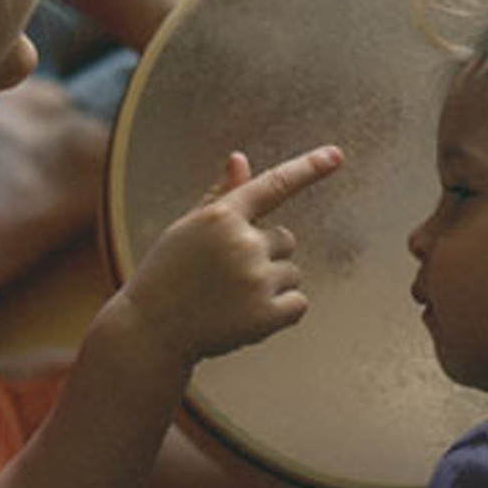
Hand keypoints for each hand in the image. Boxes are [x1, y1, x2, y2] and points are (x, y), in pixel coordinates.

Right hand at [116, 146, 344, 368]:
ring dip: (270, 285)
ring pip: (292, 272)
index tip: (337, 155)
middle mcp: (242, 243)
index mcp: (221, 216)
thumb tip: (241, 158)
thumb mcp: (188, 229)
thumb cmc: (168, 274)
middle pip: (286, 239)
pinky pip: (298, 304)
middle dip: (264, 255)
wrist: (150, 332)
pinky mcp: (265, 315)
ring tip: (230, 298)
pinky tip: (246, 316)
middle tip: (225, 276)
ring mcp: (255, 280)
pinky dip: (281, 312)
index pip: (274, 184)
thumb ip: (221, 194)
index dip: (309, 168)